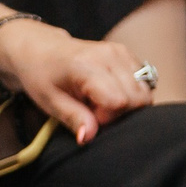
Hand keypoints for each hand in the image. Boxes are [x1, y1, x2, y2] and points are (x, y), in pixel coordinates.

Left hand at [0, 20, 154, 143]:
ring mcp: (120, 51)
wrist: (41, 48)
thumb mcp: (51, 102)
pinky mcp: (126, 53)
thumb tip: (88, 137)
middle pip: (138, 98)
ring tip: (99, 99)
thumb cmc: (42, 76)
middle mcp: (108, 55)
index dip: (107, 117)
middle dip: (120, 112)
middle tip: (93, 108)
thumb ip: (74, 119)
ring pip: (144, 91)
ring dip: (127, 103)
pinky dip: (130, 92)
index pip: (119, 101)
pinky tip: (108, 90)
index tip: (87, 114)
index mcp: (87, 66)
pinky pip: (144, 82)